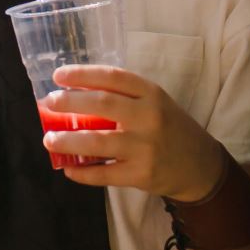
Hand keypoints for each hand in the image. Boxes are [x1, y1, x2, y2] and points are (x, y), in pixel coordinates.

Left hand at [41, 65, 225, 200]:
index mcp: (152, 94)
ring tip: (50, 140)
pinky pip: (105, 174)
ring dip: (68, 141)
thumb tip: (76, 96)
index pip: (113, 77)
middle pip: (102, 105)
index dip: (82, 74)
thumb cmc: (170, 128)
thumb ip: (124, 98)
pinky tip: (68, 169)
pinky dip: (83, 173)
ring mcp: (145, 147)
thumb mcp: (156, 103)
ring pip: (98, 141)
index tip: (58, 76)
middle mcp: (149, 117)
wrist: (200, 166)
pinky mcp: (141, 175)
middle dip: (70, 102)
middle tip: (50, 103)